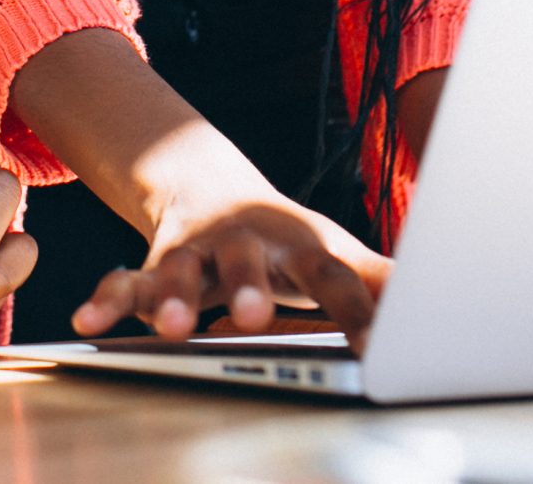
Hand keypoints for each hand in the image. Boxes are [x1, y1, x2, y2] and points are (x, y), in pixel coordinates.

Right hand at [71, 184, 387, 341]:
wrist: (210, 185)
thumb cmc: (285, 239)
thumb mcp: (332, 251)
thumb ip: (377, 281)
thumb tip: (444, 300)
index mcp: (297, 245)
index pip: (333, 278)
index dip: (356, 312)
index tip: (376, 348)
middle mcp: (243, 244)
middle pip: (245, 264)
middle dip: (246, 289)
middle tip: (253, 317)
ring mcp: (194, 252)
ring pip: (179, 271)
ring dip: (174, 296)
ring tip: (172, 326)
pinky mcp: (153, 263)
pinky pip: (126, 281)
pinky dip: (107, 300)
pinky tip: (88, 322)